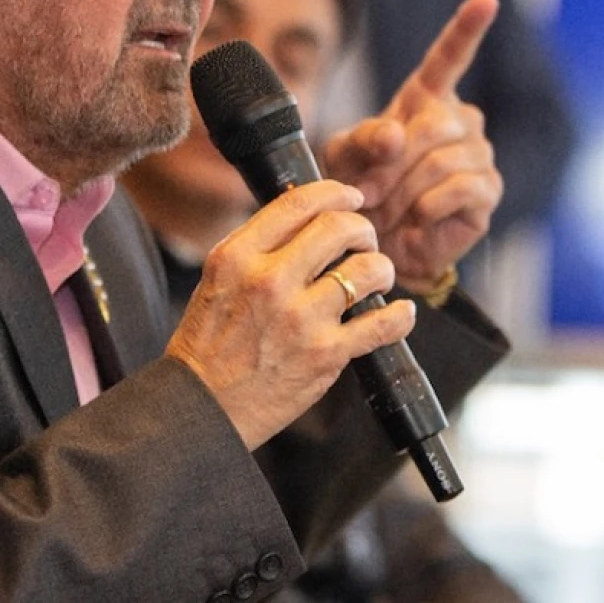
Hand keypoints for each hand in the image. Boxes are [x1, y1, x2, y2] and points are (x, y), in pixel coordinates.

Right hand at [166, 180, 415, 448]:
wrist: (202, 410)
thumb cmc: (209, 346)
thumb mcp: (218, 280)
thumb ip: (258, 248)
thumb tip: (307, 217)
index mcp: (238, 257)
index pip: (298, 204)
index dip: (335, 192)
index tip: (351, 197)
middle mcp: (269, 281)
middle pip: (339, 228)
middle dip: (363, 229)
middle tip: (365, 242)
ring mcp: (300, 318)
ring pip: (367, 269)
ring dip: (382, 269)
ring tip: (377, 278)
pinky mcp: (325, 354)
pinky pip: (382, 323)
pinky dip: (400, 315)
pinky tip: (401, 312)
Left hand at [323, 0, 503, 286]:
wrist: (379, 248)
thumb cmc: (362, 195)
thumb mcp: (346, 160)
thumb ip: (364, 140)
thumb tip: (396, 135)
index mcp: (426, 101)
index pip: (449, 58)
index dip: (467, 28)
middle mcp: (459, 122)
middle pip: (433, 124)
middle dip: (392, 163)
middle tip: (368, 192)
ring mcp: (478, 155)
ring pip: (442, 160)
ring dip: (404, 191)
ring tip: (388, 211)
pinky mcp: (487, 192)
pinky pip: (459, 189)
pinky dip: (427, 207)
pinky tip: (417, 219)